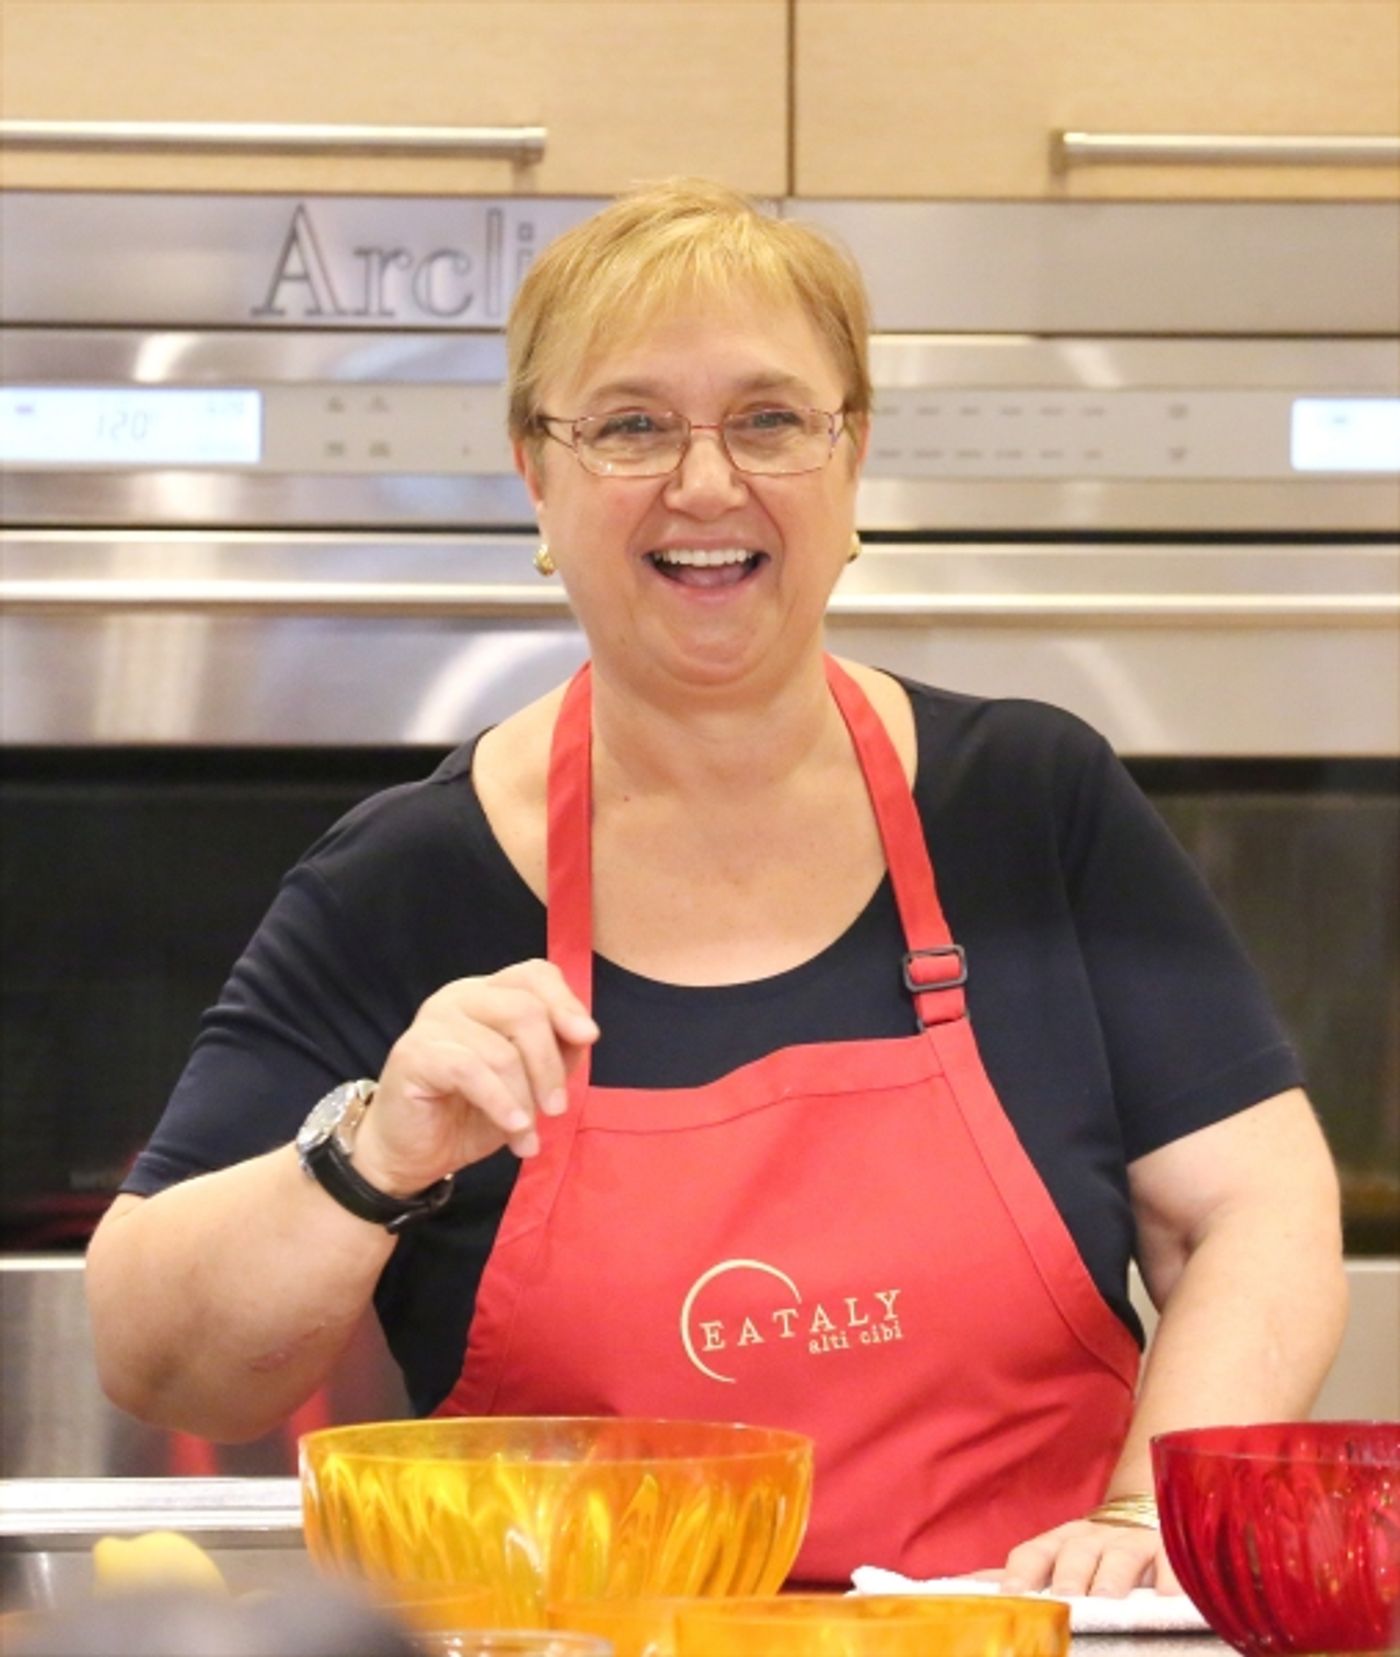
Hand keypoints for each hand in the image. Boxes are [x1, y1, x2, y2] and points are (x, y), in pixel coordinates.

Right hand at [354, 959, 598, 1192]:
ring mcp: (433, 1022)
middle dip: (549, 1066)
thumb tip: (584, 1033)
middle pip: (524, 1010)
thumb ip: (557, 1052)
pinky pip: (470, 1071)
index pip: (534, 974)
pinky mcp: (414, 1054)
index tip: (588, 1038)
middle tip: (555, 1109)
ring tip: (527, 1136)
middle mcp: (461, 997)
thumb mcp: (529, 1081)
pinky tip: (514, 1130)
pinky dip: (501, 1103)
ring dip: (524, 1101)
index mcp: (489, 994)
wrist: (413, 1151)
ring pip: (501, 1050)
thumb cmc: (472, 1111)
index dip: (565, 1002)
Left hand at [998, 1518, 1181, 1597]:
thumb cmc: (1087, 1557)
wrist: (1141, 1521)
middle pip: (1073, 1553)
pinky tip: (1169, 1600)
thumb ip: (1011, 1577)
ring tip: (1107, 1600)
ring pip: (1118, 1555)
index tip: (1010, 1599)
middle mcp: (1090, 1539)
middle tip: (1063, 1601)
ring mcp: (1129, 1543)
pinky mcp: (1168, 1551)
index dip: (1020, 1575)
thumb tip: (957, 1589)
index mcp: (1056, 1544)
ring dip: (1111, 1577)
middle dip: (1067, 1576)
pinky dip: (1170, 1579)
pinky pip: (1170, 1561)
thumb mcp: (1049, 1564)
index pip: (1031, 1554)